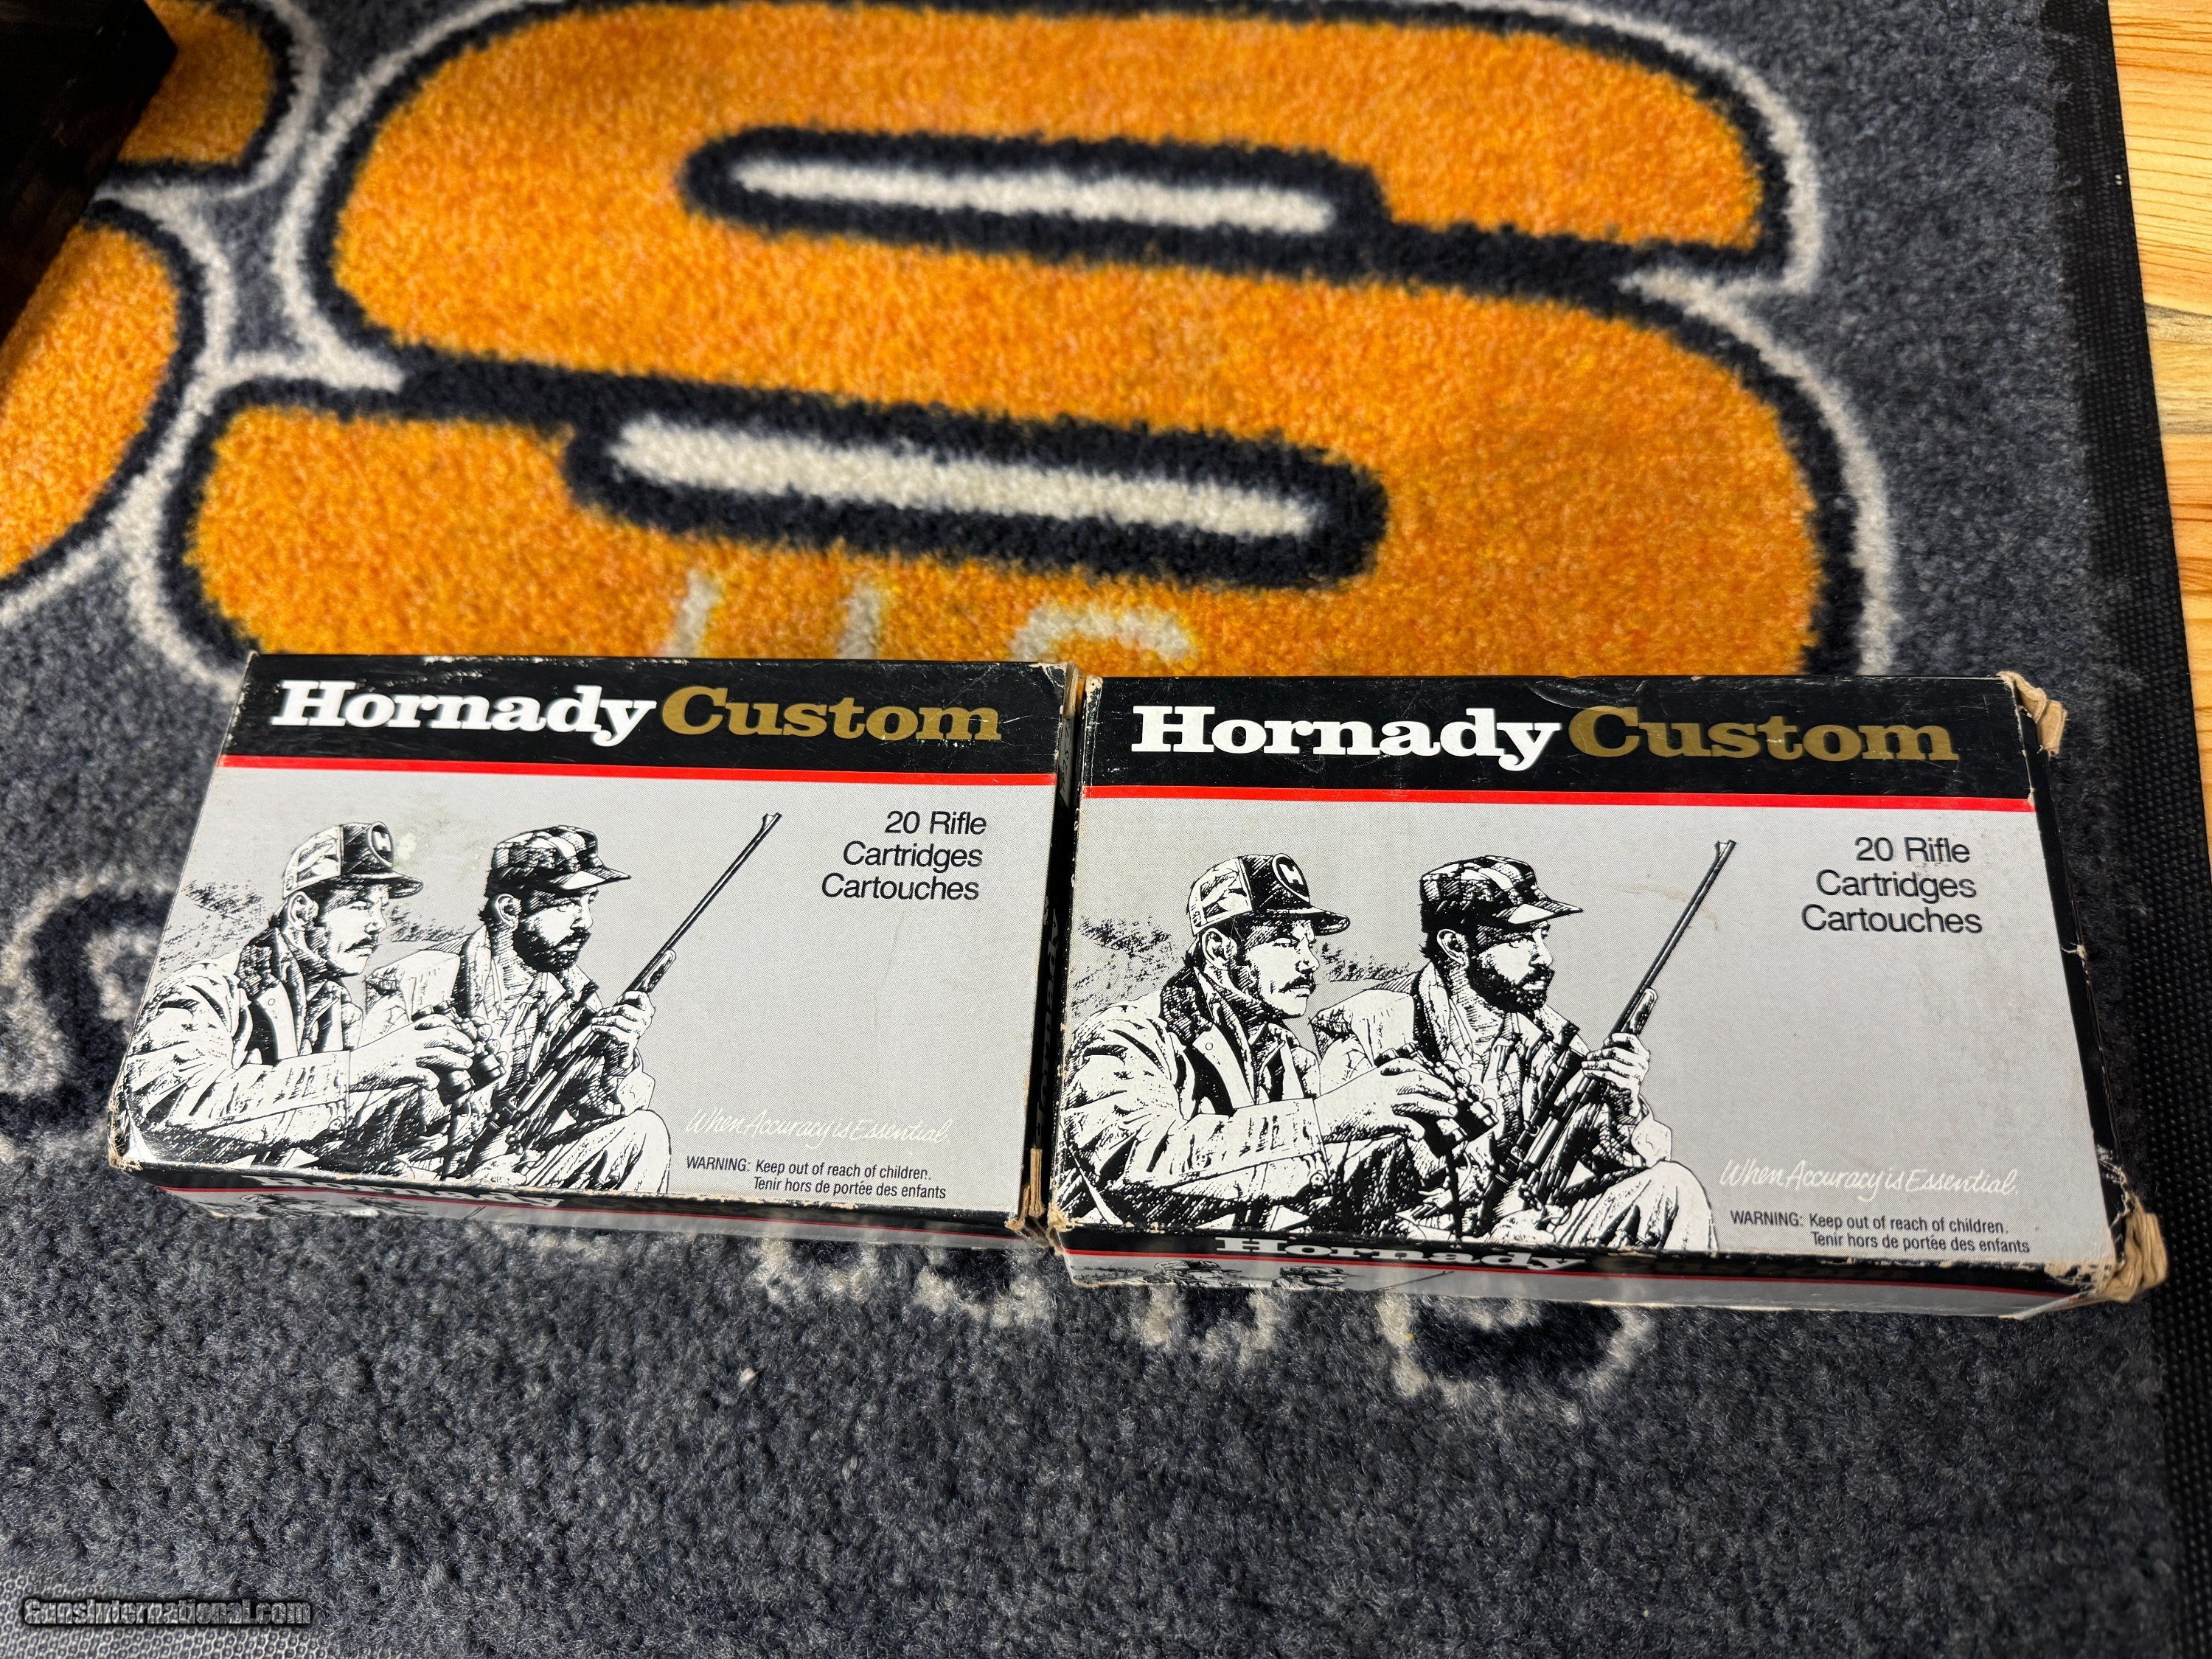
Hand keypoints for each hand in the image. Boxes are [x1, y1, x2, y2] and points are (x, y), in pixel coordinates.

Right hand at [351, 1015, 473, 1090]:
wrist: (351, 1067)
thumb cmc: (374, 1057)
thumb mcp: (394, 1042)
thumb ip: (412, 1042)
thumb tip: (431, 1047)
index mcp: (407, 1030)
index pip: (436, 1020)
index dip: (453, 1026)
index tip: (461, 1033)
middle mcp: (409, 1040)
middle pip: (444, 1035)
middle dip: (461, 1041)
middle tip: (471, 1049)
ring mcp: (406, 1055)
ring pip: (440, 1054)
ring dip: (456, 1059)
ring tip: (466, 1063)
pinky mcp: (401, 1072)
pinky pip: (425, 1076)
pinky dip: (432, 1081)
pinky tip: (433, 1085)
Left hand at [595, 990, 653, 1052]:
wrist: (623, 1050)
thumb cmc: (624, 1028)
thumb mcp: (628, 1015)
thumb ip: (627, 1005)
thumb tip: (618, 1000)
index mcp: (648, 1012)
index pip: (642, 997)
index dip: (629, 996)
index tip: (618, 1000)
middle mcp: (645, 1021)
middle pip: (624, 1008)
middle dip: (610, 1010)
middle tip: (600, 1013)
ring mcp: (637, 1031)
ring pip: (616, 1019)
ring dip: (602, 1019)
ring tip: (594, 1020)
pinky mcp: (628, 1040)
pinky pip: (612, 1031)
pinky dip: (601, 1028)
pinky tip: (595, 1027)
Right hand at [1316, 1057, 1457, 1141]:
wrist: (1321, 1117)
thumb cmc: (1339, 1105)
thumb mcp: (1360, 1088)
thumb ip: (1379, 1088)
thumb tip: (1396, 1097)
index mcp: (1376, 1074)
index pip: (1406, 1064)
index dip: (1424, 1070)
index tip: (1434, 1077)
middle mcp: (1382, 1085)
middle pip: (1418, 1080)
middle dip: (1439, 1086)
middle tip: (1452, 1095)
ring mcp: (1382, 1102)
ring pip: (1418, 1100)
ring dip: (1438, 1107)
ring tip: (1451, 1112)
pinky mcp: (1379, 1120)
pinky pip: (1405, 1124)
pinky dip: (1417, 1130)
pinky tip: (1422, 1135)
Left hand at [1581, 1033, 1648, 1108]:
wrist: (1624, 1100)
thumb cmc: (1620, 1076)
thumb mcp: (1621, 1061)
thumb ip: (1616, 1049)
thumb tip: (1606, 1041)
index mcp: (1642, 1055)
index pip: (1632, 1040)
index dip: (1618, 1038)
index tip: (1606, 1040)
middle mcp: (1642, 1064)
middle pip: (1616, 1051)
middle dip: (1599, 1053)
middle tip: (1588, 1056)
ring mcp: (1636, 1075)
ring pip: (1610, 1063)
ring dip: (1594, 1063)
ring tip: (1584, 1064)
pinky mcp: (1628, 1086)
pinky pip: (1608, 1076)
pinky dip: (1595, 1073)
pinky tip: (1587, 1072)